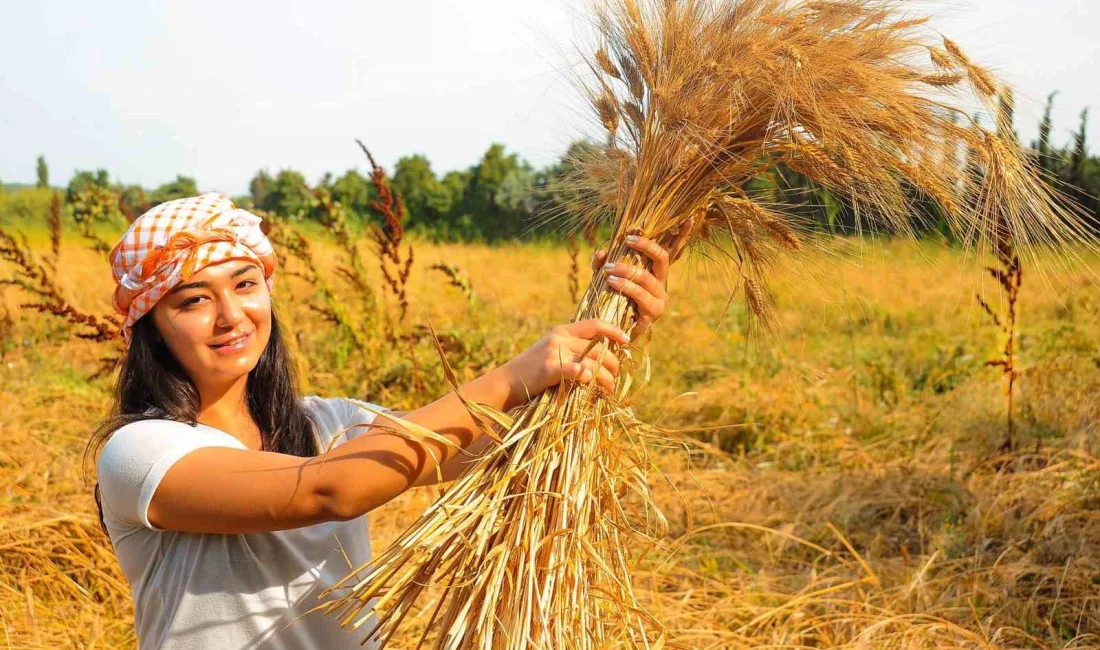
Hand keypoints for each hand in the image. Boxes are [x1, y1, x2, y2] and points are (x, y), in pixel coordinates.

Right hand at [499, 318, 631, 403]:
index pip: (594, 324)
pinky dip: (585, 375)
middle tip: (615, 378)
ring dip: (606, 378)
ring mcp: (555, 352)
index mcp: (562, 331)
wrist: (506, 382)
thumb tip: (599, 356)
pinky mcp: (550, 368)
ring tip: (608, 389)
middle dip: (613, 364)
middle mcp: (560, 338)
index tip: (627, 340)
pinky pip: (575, 370)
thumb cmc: (532, 372)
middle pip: (599, 348)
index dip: (614, 330)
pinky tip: (590, 381)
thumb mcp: (551, 351)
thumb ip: (572, 349)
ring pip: (593, 362)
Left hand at [592, 217, 693, 339]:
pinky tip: (612, 283)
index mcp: (654, 272)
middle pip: (662, 259)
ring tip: (609, 270)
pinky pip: (640, 297)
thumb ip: (602, 264)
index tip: (689, 218)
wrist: (609, 332)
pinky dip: (626, 287)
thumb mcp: (604, 278)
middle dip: (645, 246)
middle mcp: (661, 283)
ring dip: (627, 271)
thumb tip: (602, 252)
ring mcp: (659, 299)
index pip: (671, 250)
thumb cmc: (610, 301)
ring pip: (647, 278)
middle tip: (626, 239)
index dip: (682, 235)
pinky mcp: (652, 315)